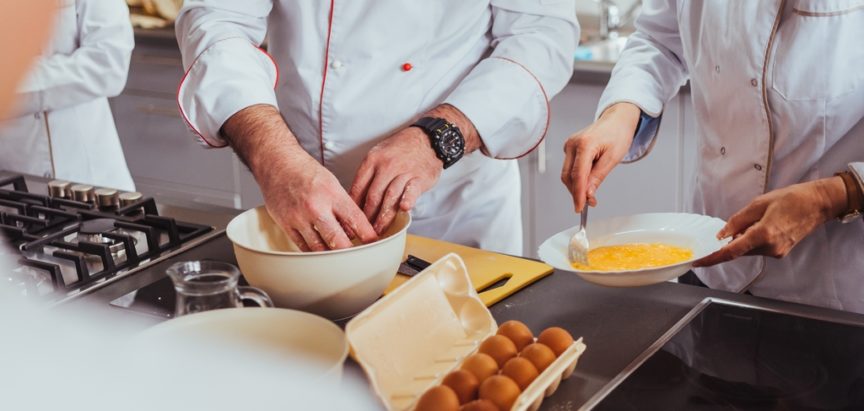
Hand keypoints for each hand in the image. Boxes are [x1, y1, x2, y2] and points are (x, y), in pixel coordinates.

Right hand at [260, 155, 378, 250]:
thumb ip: (343, 206)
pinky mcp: (285, 224)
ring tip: (338, 252)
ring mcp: (299, 217)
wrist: (277, 163)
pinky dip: (314, 251)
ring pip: (320, 248)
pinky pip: (303, 247)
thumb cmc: (305, 171)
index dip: (368, 235)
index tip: (372, 243)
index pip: (356, 220)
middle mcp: (316, 207)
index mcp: (332, 194)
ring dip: (331, 253)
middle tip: (356, 253)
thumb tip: (355, 229)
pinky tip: (320, 249)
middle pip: (338, 241)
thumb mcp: (332, 183)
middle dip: (350, 250)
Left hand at [349, 127, 442, 233]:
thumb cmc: (400, 149)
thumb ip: (368, 176)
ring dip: (383, 216)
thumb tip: (355, 199)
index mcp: (372, 161)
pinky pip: (411, 190)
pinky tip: (404, 209)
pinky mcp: (419, 177)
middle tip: (363, 232)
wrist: (427, 139)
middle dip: (367, 217)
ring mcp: (403, 171)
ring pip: (390, 197)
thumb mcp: (379, 155)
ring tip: (378, 231)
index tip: (350, 221)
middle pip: (373, 196)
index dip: (353, 207)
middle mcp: (386, 166)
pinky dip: (407, 199)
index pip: (358, 188)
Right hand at [561, 102, 640, 211]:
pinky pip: (569, 168)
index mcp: (585, 144)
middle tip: (589, 203)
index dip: (578, 194)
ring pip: (567, 174)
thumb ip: (598, 177)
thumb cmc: (618, 134)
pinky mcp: (569, 148)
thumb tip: (587, 194)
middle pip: (568, 176)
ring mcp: (569, 145)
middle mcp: (572, 144)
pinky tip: (587, 181)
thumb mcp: (613, 158)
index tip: (579, 207)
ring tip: (590, 194)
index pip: (577, 175)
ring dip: (576, 187)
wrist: (616, 120)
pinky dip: (577, 178)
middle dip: (577, 192)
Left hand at [694, 177, 847, 266]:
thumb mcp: (758, 204)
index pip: (731, 251)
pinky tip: (763, 225)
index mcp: (763, 234)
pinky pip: (758, 248)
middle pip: (739, 250)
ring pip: (748, 250)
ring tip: (758, 219)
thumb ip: (737, 221)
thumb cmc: (790, 199)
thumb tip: (721, 235)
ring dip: (744, 239)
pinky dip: (753, 240)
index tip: (698, 262)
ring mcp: (776, 252)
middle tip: (736, 224)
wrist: (817, 204)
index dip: (712, 258)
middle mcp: (770, 248)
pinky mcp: (780, 252)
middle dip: (731, 240)